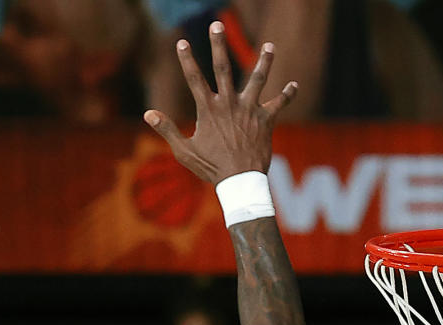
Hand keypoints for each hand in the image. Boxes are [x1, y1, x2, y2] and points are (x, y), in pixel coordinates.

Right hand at [143, 22, 295, 184]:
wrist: (240, 182)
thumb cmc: (211, 168)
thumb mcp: (185, 151)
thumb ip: (167, 130)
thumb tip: (148, 114)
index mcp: (208, 109)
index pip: (194, 79)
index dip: (187, 60)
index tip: (182, 42)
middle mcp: (229, 104)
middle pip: (223, 68)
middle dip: (218, 45)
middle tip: (217, 25)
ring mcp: (249, 110)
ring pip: (257, 79)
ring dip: (264, 62)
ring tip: (270, 46)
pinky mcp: (265, 120)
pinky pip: (278, 104)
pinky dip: (287, 95)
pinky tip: (295, 85)